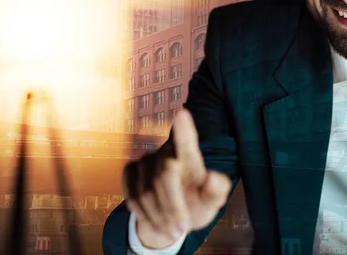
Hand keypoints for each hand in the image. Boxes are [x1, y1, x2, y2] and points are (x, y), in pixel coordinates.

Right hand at [123, 108, 231, 248]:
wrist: (172, 216)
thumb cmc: (197, 204)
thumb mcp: (212, 202)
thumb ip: (217, 190)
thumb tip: (214, 177)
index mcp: (190, 156)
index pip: (188, 142)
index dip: (184, 129)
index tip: (182, 113)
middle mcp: (166, 152)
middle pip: (166, 174)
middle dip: (172, 205)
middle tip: (182, 230)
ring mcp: (146, 160)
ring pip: (146, 190)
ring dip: (159, 216)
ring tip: (172, 232)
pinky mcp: (130, 171)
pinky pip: (132, 195)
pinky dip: (144, 215)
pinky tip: (155, 223)